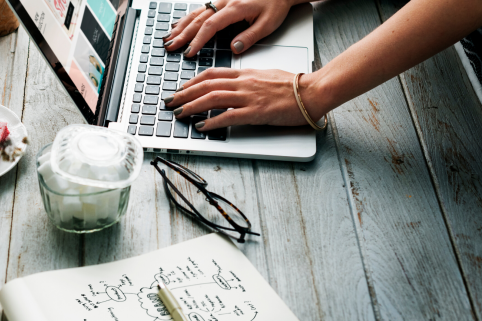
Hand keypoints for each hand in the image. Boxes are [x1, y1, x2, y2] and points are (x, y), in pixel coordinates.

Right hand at [163, 0, 298, 56]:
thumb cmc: (276, 5)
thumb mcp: (268, 23)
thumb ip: (250, 36)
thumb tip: (234, 48)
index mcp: (236, 8)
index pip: (211, 26)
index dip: (198, 40)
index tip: (189, 52)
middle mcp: (225, 2)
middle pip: (198, 19)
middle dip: (183, 34)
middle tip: (171, 46)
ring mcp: (221, 0)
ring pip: (196, 13)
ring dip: (181, 26)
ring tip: (169, 38)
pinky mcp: (221, 0)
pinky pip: (200, 9)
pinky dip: (187, 18)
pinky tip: (179, 24)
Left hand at [167, 68, 328, 129]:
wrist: (312, 91)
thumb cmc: (292, 85)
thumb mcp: (264, 76)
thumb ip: (246, 80)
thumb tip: (233, 84)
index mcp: (244, 74)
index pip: (211, 74)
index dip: (192, 82)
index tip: (181, 89)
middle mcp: (243, 83)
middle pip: (206, 85)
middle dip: (184, 94)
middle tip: (170, 102)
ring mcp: (248, 97)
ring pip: (212, 98)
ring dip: (192, 106)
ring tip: (179, 114)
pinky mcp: (256, 112)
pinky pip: (228, 116)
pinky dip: (212, 121)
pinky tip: (201, 126)